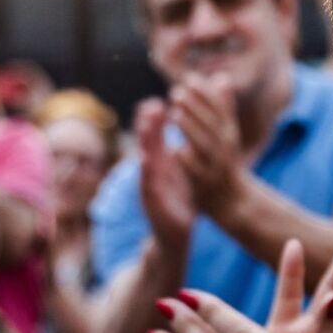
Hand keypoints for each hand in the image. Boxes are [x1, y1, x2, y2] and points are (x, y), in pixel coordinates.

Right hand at [136, 98, 195, 252]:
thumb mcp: (183, 171)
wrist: (176, 233)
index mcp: (161, 162)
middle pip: (148, 142)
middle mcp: (153, 170)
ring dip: (144, 142)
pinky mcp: (151, 201)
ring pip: (145, 158)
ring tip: (146, 125)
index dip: (155, 118)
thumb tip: (188, 127)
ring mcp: (150, 185)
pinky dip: (145, 170)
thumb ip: (183, 148)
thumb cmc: (180, 199)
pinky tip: (145, 159)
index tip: (158, 99)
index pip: (155, 136)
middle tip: (151, 104)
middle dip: (148, 124)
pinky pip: (147, 183)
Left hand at [171, 74, 247, 214]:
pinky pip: (195, 173)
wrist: (234, 201)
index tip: (189, 79)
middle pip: (210, 126)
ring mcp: (214, 167)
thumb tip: (222, 77)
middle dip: (195, 108)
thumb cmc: (227, 162)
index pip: (219, 110)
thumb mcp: (228, 133)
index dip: (205, 94)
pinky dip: (186, 162)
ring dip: (190, 130)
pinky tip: (173, 149)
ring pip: (203, 147)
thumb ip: (224, 106)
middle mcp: (223, 149)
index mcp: (228, 134)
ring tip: (174, 114)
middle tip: (176, 92)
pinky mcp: (203, 185)